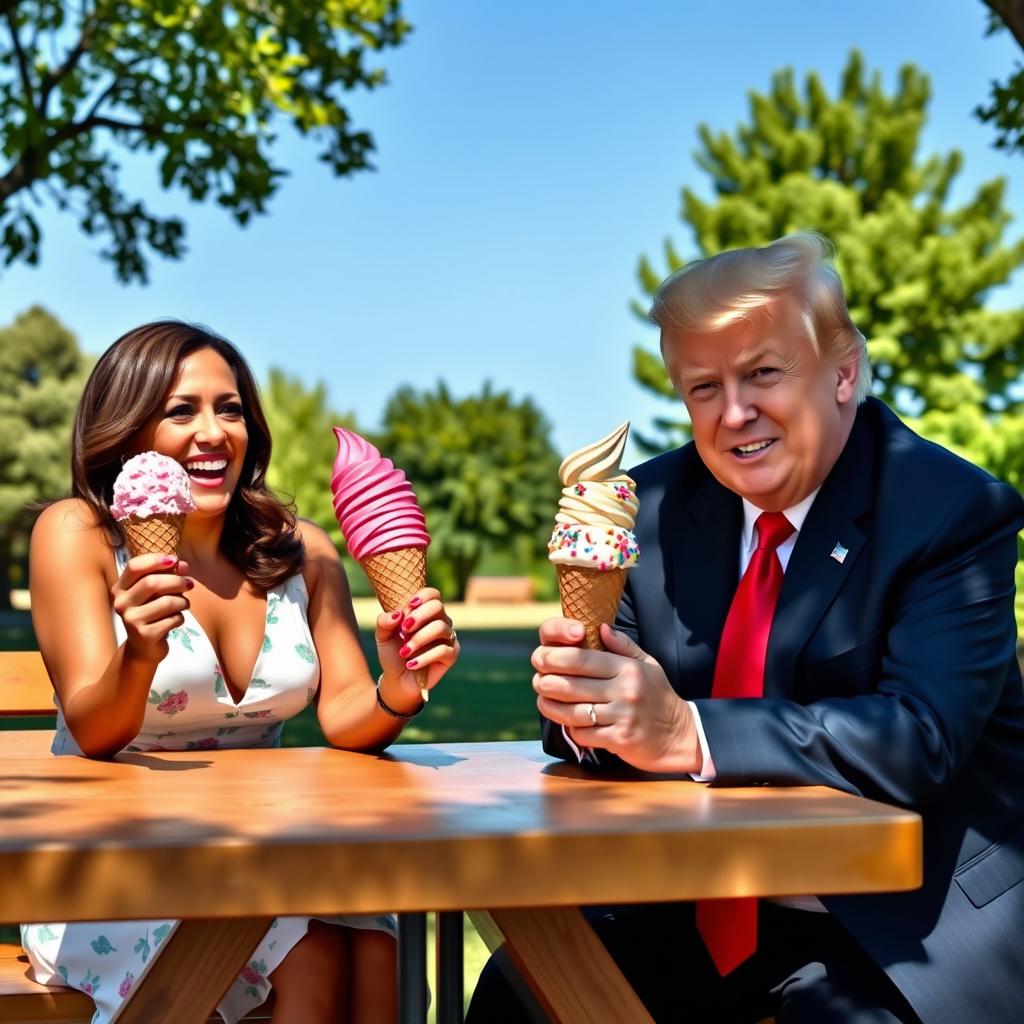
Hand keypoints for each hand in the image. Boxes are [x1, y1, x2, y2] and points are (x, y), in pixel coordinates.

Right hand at [111, 554, 192, 664]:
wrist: (143, 647)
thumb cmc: (151, 613)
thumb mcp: (155, 593)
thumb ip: (167, 576)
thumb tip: (183, 565)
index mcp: (121, 588)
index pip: (134, 566)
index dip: (155, 560)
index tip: (174, 560)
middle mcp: (121, 603)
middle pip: (151, 583)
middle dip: (176, 581)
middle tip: (189, 584)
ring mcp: (131, 620)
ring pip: (167, 602)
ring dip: (183, 602)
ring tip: (184, 604)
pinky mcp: (144, 635)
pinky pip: (173, 619)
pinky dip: (180, 617)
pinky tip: (176, 620)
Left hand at [375, 587, 459, 707]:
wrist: (397, 679)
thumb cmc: (393, 653)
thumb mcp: (383, 636)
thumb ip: (385, 622)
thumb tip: (397, 614)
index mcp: (425, 612)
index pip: (432, 594)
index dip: (422, 596)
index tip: (409, 606)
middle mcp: (440, 621)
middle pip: (438, 606)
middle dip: (419, 616)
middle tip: (403, 630)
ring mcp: (448, 637)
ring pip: (440, 628)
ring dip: (419, 639)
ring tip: (404, 652)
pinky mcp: (452, 655)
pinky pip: (443, 650)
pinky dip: (425, 657)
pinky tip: (411, 664)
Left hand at [532, 618, 699, 773]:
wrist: (681, 735)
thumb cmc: (659, 696)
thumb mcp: (648, 665)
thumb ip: (623, 646)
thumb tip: (600, 627)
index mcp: (627, 668)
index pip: (582, 659)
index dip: (554, 658)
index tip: (540, 658)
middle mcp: (624, 690)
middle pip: (571, 684)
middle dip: (547, 682)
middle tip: (537, 680)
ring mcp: (622, 716)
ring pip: (573, 711)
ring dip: (552, 707)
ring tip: (543, 701)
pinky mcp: (620, 740)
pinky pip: (584, 734)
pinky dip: (572, 730)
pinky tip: (567, 723)